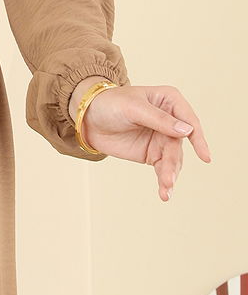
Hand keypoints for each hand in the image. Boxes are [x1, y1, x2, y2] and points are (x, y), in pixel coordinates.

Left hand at [76, 83, 211, 200]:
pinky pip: (163, 169)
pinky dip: (165, 181)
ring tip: (165, 189)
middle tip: (168, 179)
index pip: (189, 120)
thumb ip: (159, 119)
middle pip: (179, 145)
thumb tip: (187, 131)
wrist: (89, 118)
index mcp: (169, 101)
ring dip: (171, 175)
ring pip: (173, 160)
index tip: (204, 156)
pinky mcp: (153, 154)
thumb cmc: (111, 103)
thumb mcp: (133, 108)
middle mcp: (171, 120)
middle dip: (174, 163)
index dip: (198, 138)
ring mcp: (162, 139)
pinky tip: (164, 193)